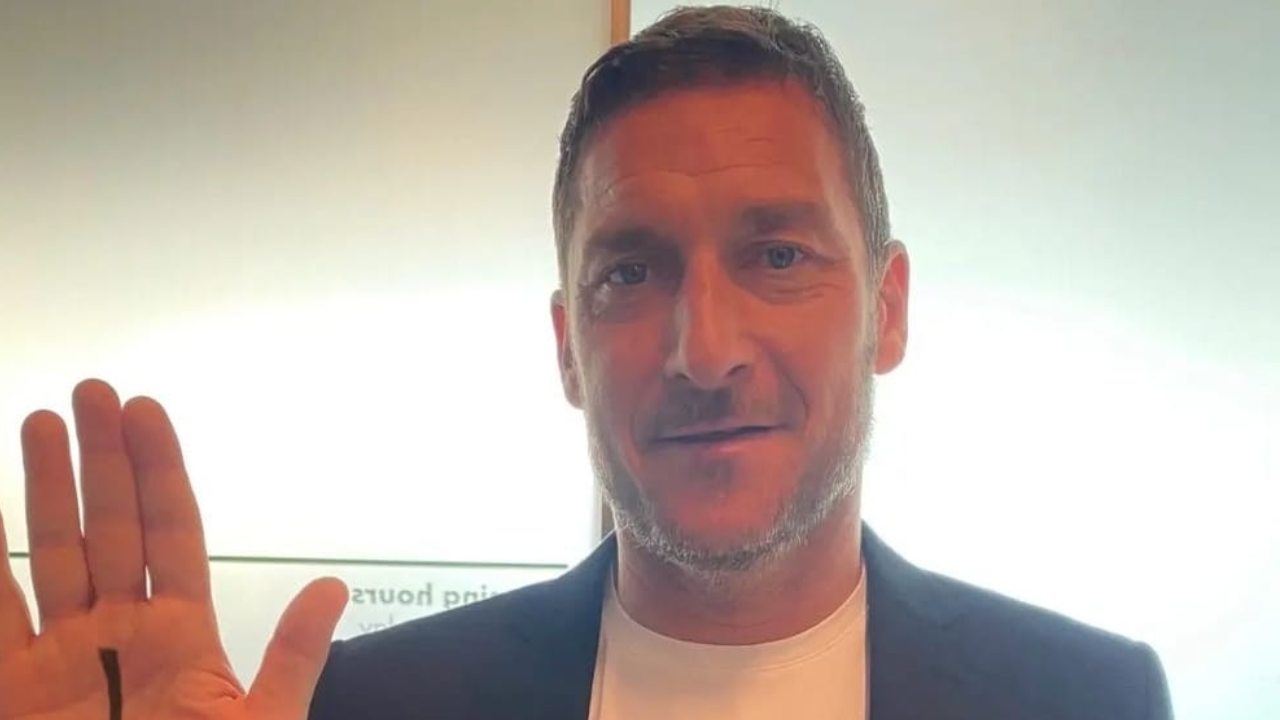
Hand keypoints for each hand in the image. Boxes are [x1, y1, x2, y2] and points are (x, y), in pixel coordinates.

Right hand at [0, 380, 347, 718]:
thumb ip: (289, 658)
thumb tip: (333, 588)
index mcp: (181, 639)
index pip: (172, 533)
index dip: (160, 471)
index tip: (148, 413)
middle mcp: (118, 637)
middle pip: (110, 527)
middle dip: (101, 461)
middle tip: (94, 393)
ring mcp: (60, 661)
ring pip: (51, 557)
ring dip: (42, 492)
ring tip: (40, 423)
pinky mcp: (10, 691)